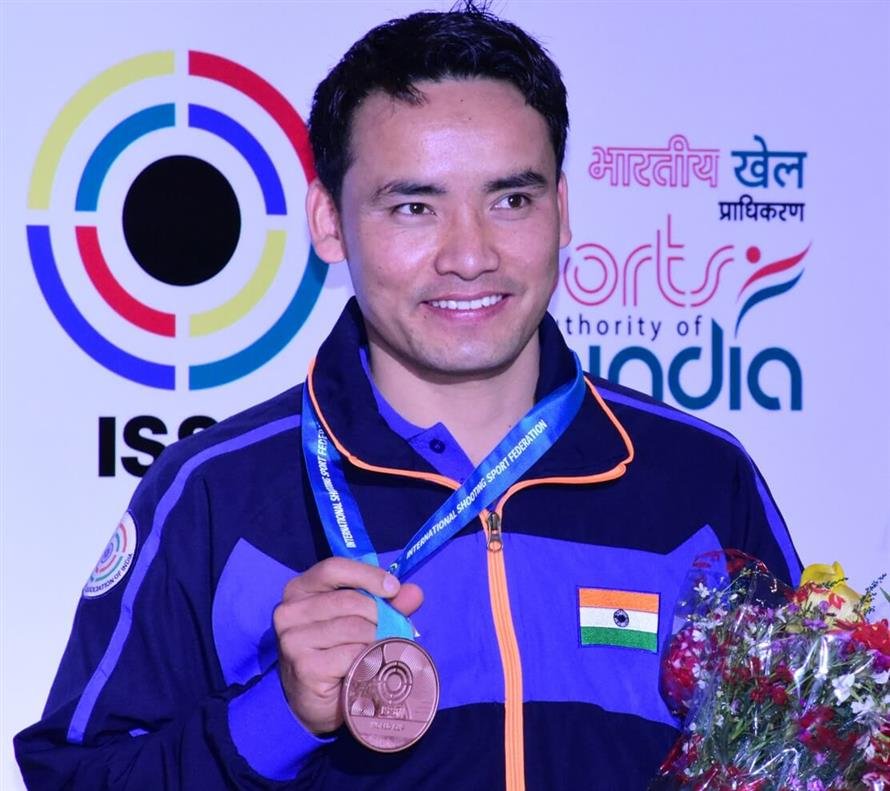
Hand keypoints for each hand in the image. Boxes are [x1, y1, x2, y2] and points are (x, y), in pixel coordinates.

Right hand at [273, 557, 422, 733]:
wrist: (316, 701)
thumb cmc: (336, 651)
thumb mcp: (358, 618)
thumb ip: (386, 603)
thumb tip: (415, 592)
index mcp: (299, 589)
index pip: (333, 568)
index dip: (366, 575)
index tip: (393, 588)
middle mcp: (289, 611)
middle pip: (350, 601)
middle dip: (379, 615)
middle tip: (391, 630)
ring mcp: (293, 640)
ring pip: (354, 627)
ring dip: (376, 639)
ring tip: (379, 650)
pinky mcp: (304, 666)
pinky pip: (351, 654)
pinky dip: (367, 659)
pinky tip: (367, 667)